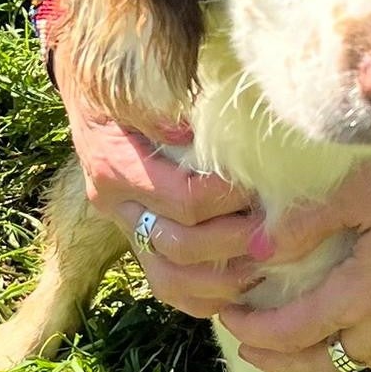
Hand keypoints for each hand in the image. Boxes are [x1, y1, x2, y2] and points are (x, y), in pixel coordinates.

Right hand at [63, 93, 258, 318]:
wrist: (92, 86)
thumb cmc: (123, 74)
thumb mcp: (134, 76)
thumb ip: (158, 104)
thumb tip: (190, 136)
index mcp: (114, 168)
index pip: (184, 201)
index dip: (231, 201)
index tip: (266, 187)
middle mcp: (116, 207)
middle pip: (180, 246)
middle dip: (236, 242)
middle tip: (278, 229)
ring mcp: (127, 229)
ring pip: (171, 280)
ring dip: (224, 280)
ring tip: (267, 263)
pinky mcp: (141, 244)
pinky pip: (169, 290)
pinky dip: (207, 297)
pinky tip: (244, 287)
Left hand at [218, 134, 370, 371]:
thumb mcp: (361, 186)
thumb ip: (304, 224)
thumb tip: (258, 252)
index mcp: (367, 295)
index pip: (294, 333)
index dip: (256, 333)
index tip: (231, 321)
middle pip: (330, 363)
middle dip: (285, 361)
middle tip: (256, 348)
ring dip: (335, 354)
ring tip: (312, 337)